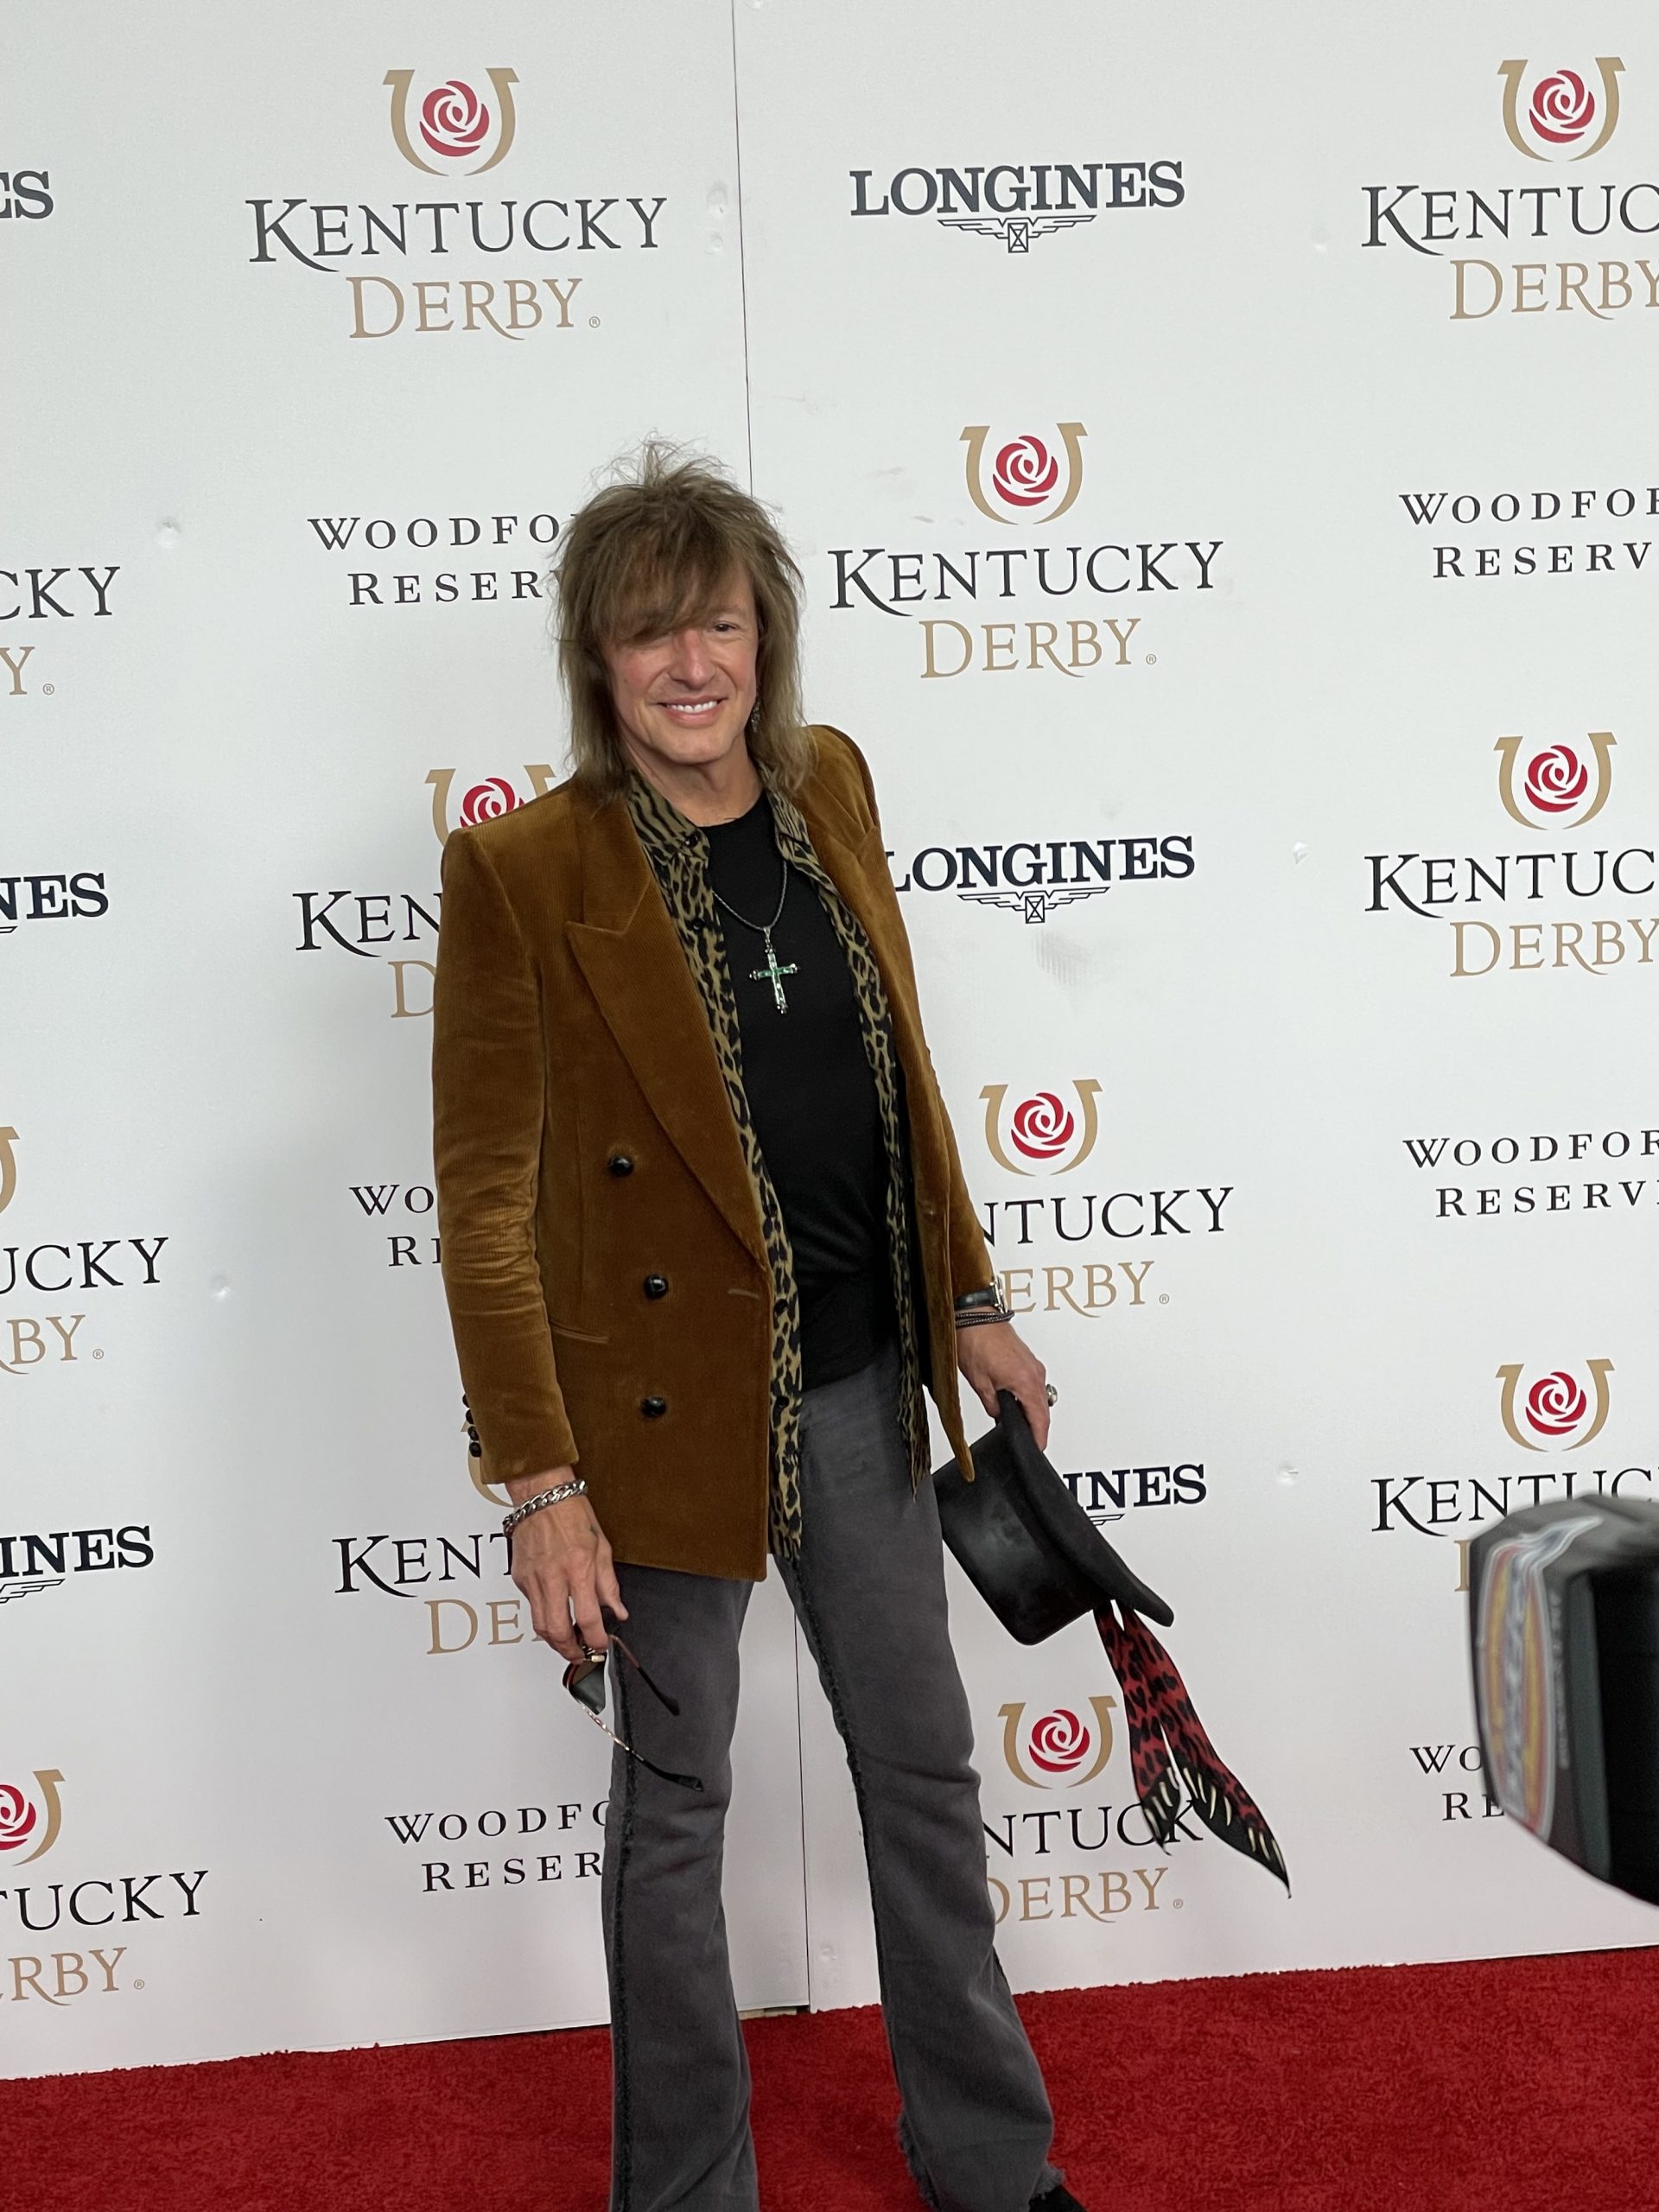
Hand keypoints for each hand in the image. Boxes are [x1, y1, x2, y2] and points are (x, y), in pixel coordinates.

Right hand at [503, 1468, 626, 1662]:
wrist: (541, 1495)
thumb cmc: (572, 1514)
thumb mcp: (602, 1547)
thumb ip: (609, 1584)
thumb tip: (618, 1610)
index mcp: (579, 1567)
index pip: (588, 1617)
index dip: (595, 1639)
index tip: (600, 1646)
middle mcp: (553, 1576)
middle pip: (557, 1630)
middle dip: (570, 1651)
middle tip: (581, 1655)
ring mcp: (533, 1578)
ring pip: (539, 1624)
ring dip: (554, 1641)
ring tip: (568, 1643)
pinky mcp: (520, 1577)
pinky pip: (532, 1606)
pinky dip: (543, 1616)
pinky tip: (554, 1613)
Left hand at [956, 1321, 1051, 1450]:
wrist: (974, 1315)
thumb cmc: (975, 1341)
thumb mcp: (979, 1383)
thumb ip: (992, 1406)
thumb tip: (998, 1416)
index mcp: (1025, 1381)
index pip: (1039, 1419)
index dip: (1039, 1438)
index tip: (1037, 1449)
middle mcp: (1035, 1373)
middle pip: (1043, 1410)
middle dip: (1038, 1428)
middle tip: (1029, 1441)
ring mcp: (1033, 1365)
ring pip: (1040, 1397)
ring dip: (1034, 1411)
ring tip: (1022, 1424)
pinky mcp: (1028, 1359)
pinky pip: (1035, 1384)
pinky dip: (1030, 1396)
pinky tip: (1018, 1401)